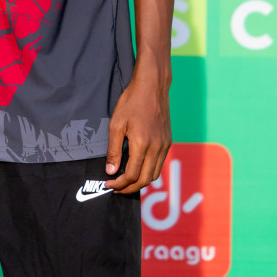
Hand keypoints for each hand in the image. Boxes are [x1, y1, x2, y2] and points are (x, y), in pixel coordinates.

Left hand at [104, 68, 170, 193]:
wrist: (152, 87)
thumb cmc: (131, 102)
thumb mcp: (116, 124)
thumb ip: (113, 149)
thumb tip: (111, 171)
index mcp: (142, 144)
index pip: (132, 175)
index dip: (119, 184)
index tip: (108, 185)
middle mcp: (157, 148)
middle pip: (145, 179)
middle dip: (129, 188)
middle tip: (115, 189)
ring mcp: (164, 146)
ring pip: (154, 174)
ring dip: (140, 182)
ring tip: (125, 181)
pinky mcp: (168, 142)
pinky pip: (159, 164)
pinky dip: (148, 171)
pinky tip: (137, 168)